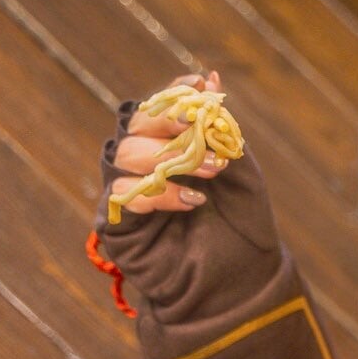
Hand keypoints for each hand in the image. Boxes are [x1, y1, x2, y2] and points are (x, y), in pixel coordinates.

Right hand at [108, 69, 231, 214]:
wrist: (240, 282)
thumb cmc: (240, 227)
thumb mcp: (240, 172)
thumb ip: (221, 128)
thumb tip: (209, 76)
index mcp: (168, 146)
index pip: (160, 106)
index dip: (175, 92)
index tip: (200, 85)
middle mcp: (141, 164)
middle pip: (135, 123)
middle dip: (170, 121)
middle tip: (203, 128)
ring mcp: (127, 192)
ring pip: (125, 154)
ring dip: (170, 157)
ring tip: (213, 172)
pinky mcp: (117, 225)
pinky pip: (122, 195)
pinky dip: (159, 192)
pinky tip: (193, 201)